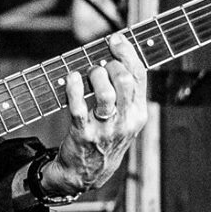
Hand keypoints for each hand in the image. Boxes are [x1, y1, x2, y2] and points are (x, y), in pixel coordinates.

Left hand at [42, 32, 147, 194]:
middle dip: (109, 64)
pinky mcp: (83, 134)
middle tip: (99, 65)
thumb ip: (124, 91)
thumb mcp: (124, 118)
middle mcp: (125, 121)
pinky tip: (71, 78)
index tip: (115, 38)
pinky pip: (78, 107)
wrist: (87, 173)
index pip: (139, 76)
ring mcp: (105, 129)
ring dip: (93, 76)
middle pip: (124, 81)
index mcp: (138, 113)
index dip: (127, 53)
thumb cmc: (105, 136)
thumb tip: (116, 54)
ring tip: (87, 74)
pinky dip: (73, 88)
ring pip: (105, 93)